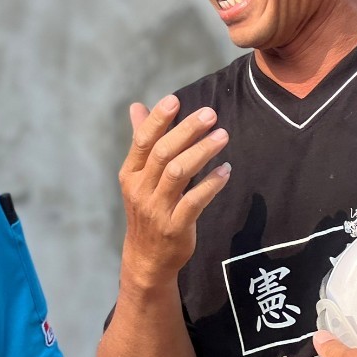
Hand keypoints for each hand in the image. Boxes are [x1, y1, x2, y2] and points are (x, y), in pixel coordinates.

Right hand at [118, 95, 229, 286]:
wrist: (147, 257)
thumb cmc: (147, 208)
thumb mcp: (138, 177)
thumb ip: (141, 141)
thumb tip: (136, 107)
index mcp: (130, 174)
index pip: (143, 141)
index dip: (158, 120)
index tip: (175, 100)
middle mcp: (140, 189)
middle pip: (163, 153)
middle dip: (187, 131)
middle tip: (210, 114)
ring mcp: (157, 209)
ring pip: (178, 174)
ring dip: (202, 152)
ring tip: (222, 136)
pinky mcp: (175, 227)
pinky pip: (195, 202)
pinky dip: (211, 184)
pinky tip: (225, 170)